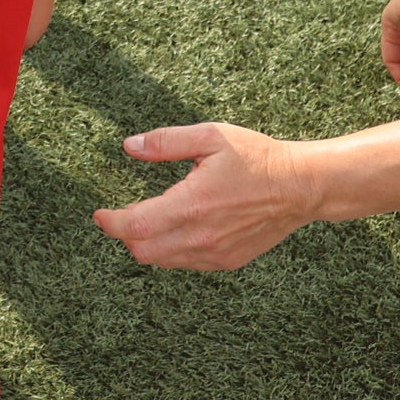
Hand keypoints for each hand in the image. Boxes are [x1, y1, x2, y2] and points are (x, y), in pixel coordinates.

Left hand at [93, 123, 315, 270]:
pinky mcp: (227, 262)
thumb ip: (165, 142)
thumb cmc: (256, 158)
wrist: (299, 187)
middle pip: (143, 251)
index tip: (100, 214)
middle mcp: (201, 236)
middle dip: (126, 235)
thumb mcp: (209, 136)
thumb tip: (129, 146)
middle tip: (124, 213)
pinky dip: (172, 251)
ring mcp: (215, 254)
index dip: (110, 222)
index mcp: (192, 204)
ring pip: (163, 261)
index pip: (135, 226)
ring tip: (151, 219)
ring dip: (148, 244)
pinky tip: (178, 228)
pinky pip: (186, 264)